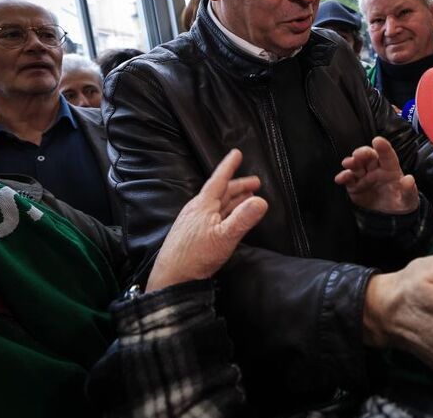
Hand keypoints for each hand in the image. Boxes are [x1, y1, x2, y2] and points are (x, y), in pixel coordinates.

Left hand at [146, 149, 268, 291]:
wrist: (171, 278)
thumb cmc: (195, 256)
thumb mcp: (224, 237)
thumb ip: (243, 219)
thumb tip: (262, 201)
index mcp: (204, 205)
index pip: (219, 180)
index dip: (229, 166)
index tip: (237, 153)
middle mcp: (198, 210)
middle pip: (222, 192)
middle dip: (239, 186)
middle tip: (256, 183)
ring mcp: (194, 222)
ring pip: (219, 205)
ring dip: (234, 200)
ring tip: (248, 198)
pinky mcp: (194, 234)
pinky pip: (214, 216)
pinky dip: (227, 212)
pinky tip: (230, 218)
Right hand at [334, 136, 418, 213]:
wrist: (390, 216)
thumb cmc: (402, 201)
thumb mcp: (409, 198)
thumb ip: (409, 189)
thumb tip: (409, 179)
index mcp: (391, 168)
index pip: (387, 155)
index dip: (383, 147)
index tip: (377, 140)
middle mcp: (376, 169)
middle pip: (368, 156)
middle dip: (363, 152)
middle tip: (359, 154)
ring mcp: (364, 176)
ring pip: (356, 165)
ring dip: (352, 162)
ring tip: (348, 163)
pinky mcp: (354, 186)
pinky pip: (348, 179)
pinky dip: (343, 177)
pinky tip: (341, 178)